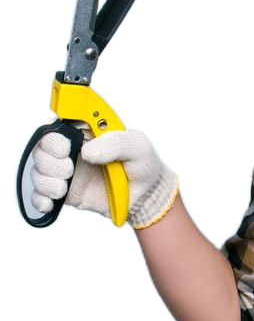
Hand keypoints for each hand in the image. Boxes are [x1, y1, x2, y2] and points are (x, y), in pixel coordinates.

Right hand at [31, 120, 178, 228]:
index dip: (55, 128)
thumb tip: (88, 151)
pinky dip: (41, 198)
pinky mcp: (65, 190)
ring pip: (39, 167)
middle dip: (49, 156)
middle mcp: (72, 146)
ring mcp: (66, 168)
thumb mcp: (139, 146)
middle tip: (68, 167)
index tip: (66, 144)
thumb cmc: (143, 163)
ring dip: (46, 178)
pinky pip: (42, 193)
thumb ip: (116, 143)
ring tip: (64, 187)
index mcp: (87, 128)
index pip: (60, 119)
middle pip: (43, 143)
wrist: (146, 196)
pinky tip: (51, 202)